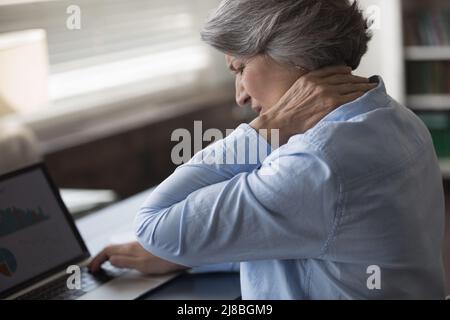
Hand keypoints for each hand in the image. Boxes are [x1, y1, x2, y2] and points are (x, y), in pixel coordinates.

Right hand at [88, 241, 188, 274]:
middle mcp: (136, 244)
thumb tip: (111, 260)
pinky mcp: (152, 245)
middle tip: (97, 265)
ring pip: (124, 247)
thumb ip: (126, 261)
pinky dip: (125, 253)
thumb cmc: (166, 256)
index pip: (108, 251)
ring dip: (114, 254)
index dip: (98, 259)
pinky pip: (133, 248)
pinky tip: (129, 257)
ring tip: (109, 262)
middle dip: (103, 256)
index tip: (92, 268)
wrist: (185, 247)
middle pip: (115, 248)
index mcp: (131, 248)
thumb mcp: (142, 264)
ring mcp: (144, 243)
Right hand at [250, 66, 376, 145]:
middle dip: (359, 80)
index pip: (335, 70)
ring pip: (352, 86)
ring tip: (373, 89)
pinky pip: (353, 97)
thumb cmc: (284, 114)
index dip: (347, 73)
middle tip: (370, 83)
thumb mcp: (294, 92)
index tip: (353, 76)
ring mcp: (327, 92)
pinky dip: (364, 96)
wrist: (278, 123)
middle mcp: (320, 82)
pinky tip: (371, 98)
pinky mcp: (332, 104)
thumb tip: (317, 93)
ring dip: (365, 87)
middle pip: (346, 77)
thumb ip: (308, 88)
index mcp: (310, 77)